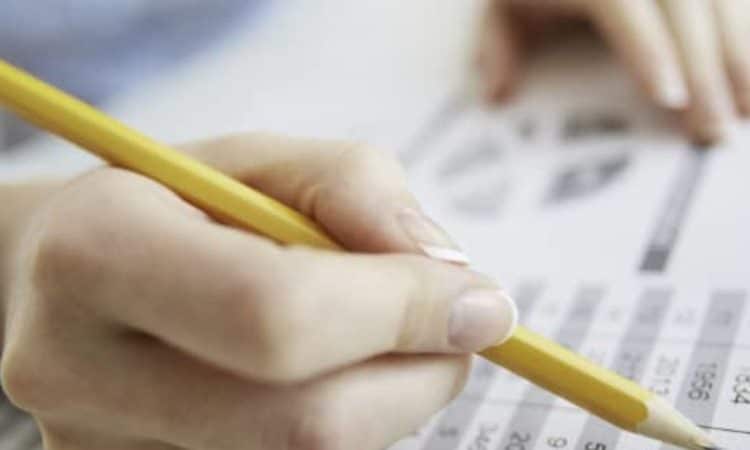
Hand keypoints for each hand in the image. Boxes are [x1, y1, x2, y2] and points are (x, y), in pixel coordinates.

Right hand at [0, 134, 515, 449]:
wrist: (67, 268)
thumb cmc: (176, 203)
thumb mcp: (261, 160)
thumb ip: (358, 192)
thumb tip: (450, 279)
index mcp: (98, 252)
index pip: (277, 315)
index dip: (400, 314)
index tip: (485, 302)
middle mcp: (78, 369)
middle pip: (305, 424)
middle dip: (418, 378)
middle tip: (459, 330)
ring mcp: (98, 446)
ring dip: (386, 402)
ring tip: (380, 339)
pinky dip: (342, 424)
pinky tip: (325, 376)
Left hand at [478, 0, 749, 143]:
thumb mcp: (502, 7)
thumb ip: (498, 46)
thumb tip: (497, 96)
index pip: (623, 3)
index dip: (648, 49)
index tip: (669, 97)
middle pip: (686, 3)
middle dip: (708, 68)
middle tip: (718, 131)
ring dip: (742, 52)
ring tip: (749, 111)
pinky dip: (747, 30)